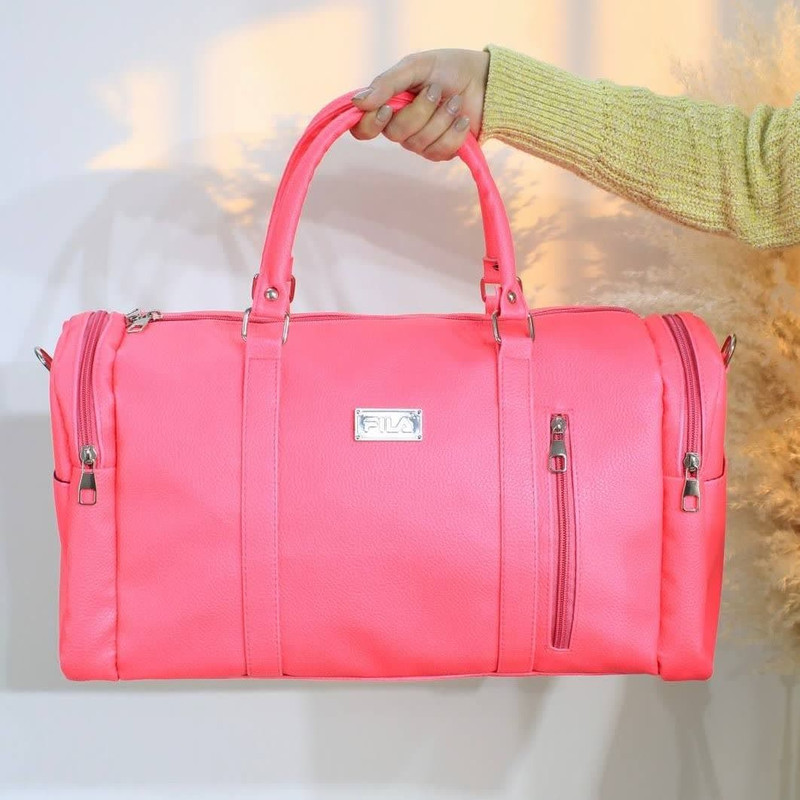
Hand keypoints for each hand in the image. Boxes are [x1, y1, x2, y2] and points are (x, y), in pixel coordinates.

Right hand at [349, 49, 489, 160]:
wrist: (484, 80)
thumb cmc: (448, 69)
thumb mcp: (415, 67)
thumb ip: (387, 83)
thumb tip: (358, 102)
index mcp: (388, 105)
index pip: (363, 129)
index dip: (370, 124)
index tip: (386, 109)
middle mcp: (400, 127)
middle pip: (395, 134)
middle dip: (419, 111)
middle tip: (436, 90)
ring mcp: (420, 142)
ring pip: (419, 143)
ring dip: (441, 118)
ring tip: (455, 101)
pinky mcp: (441, 152)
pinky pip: (439, 151)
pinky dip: (454, 132)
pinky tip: (462, 119)